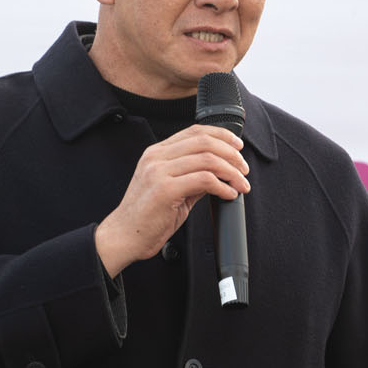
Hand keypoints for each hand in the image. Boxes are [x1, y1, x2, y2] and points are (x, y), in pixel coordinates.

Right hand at [94, 124, 249, 276]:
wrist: (124, 236)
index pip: (194, 131)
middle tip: (243, 169)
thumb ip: (191, 176)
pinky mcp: (165, 190)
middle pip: (204, 141)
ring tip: (240, 184)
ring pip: (207, 160)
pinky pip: (204, 180)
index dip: (221, 135)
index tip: (238, 147)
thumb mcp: (170, 188)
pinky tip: (228, 194)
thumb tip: (219, 173)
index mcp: (156, 153)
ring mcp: (158, 172)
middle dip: (231, 154)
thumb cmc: (146, 216)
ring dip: (231, 172)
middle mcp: (156, 158)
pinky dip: (222, 186)